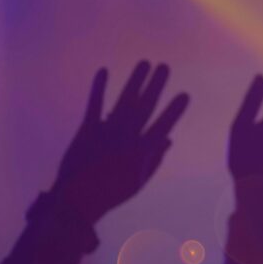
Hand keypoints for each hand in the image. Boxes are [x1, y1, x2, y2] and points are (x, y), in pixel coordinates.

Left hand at [51, 62, 188, 223]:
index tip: (184, 94)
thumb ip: (154, 160)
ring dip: (134, 81)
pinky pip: (94, 105)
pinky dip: (99, 87)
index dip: (174, 110)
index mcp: (141, 152)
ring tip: (144, 63)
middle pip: (144, 107)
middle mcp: (126, 138)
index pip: (162, 126)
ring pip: (124, 101)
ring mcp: (106, 132)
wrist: (77, 200)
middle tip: (165, 67)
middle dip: (155, 86)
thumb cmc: (112, 193)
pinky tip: (104, 71)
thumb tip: (168, 140)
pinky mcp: (87, 129)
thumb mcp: (139, 181)